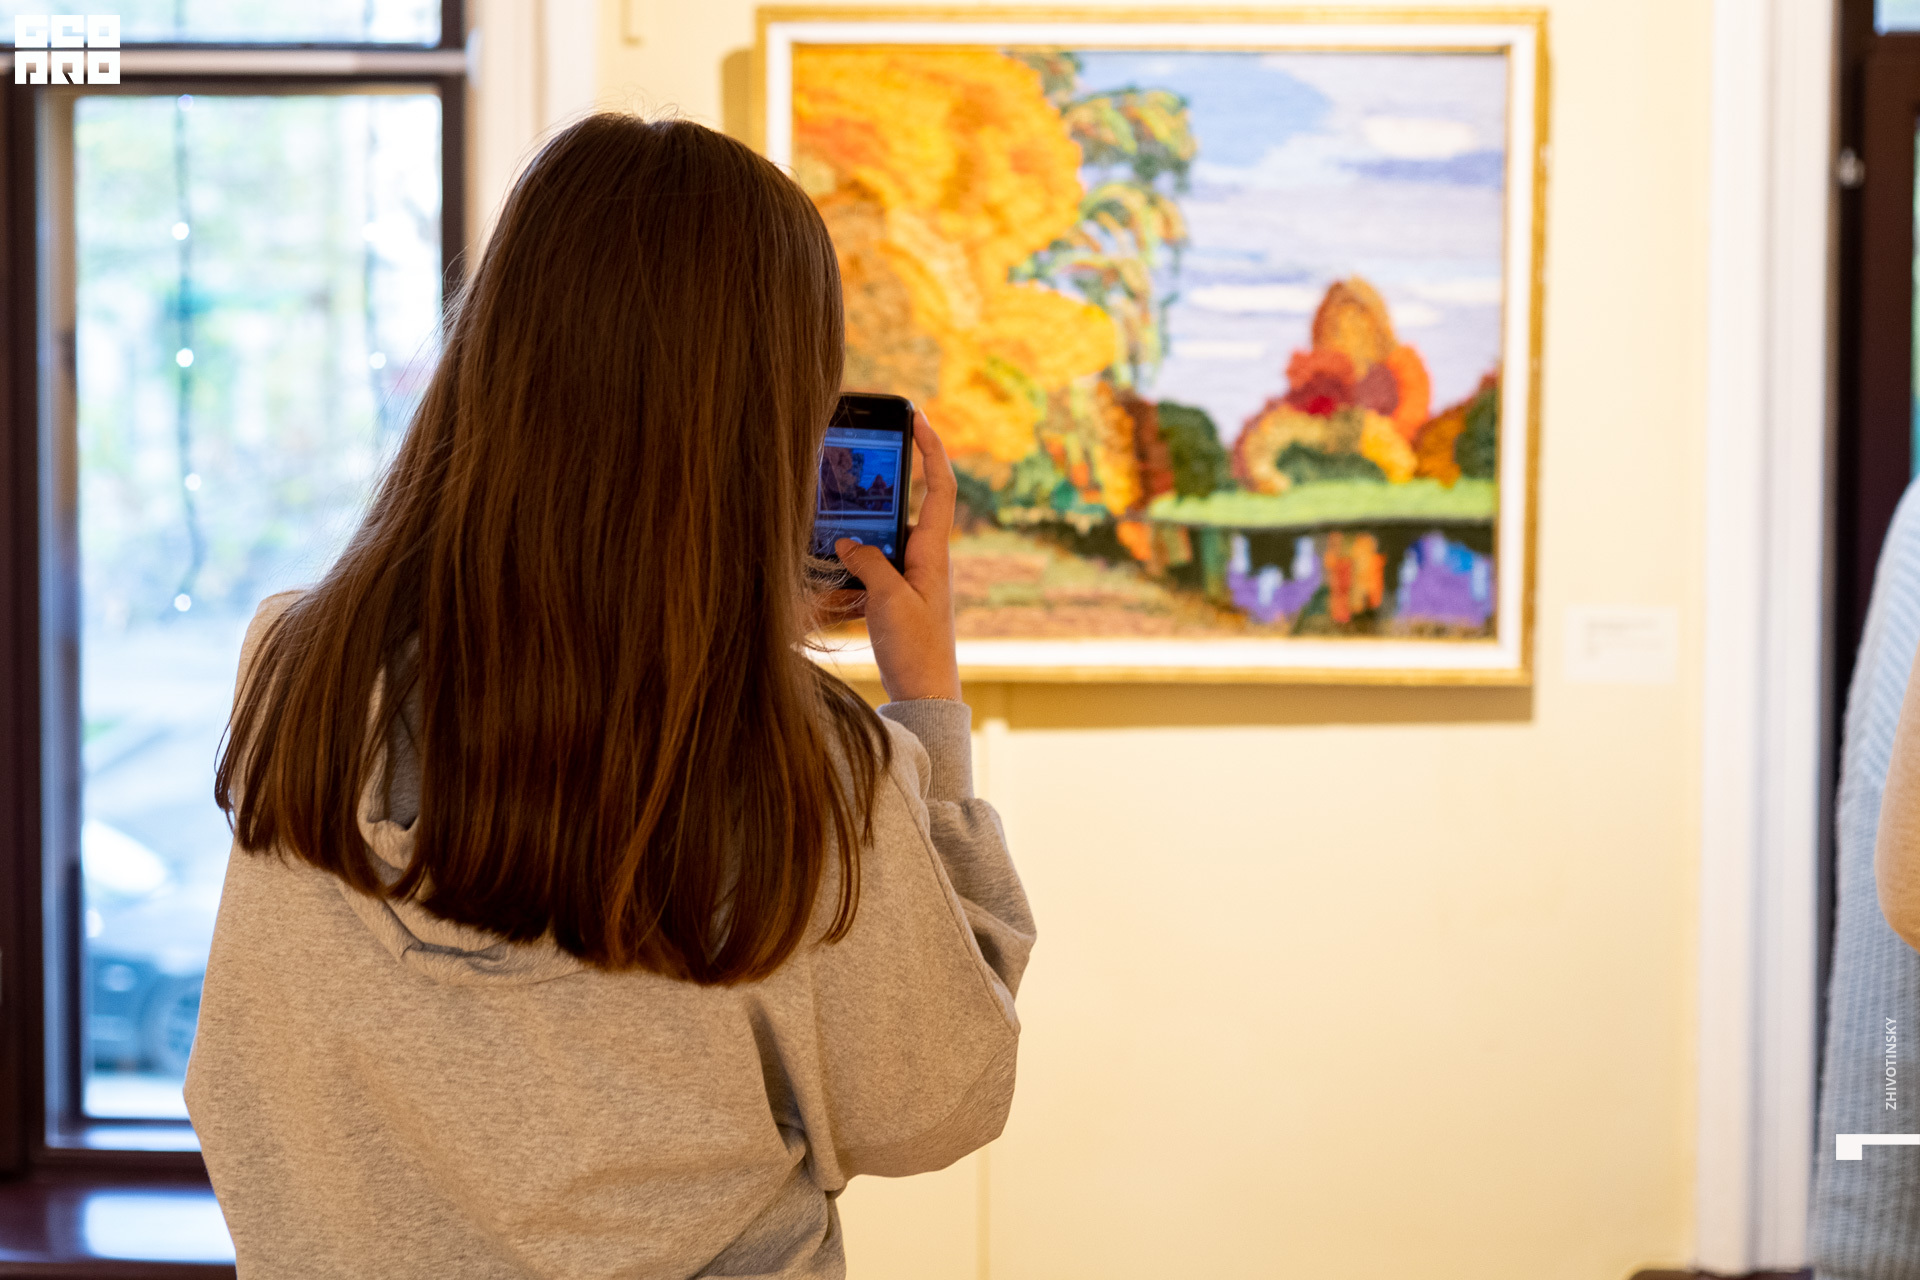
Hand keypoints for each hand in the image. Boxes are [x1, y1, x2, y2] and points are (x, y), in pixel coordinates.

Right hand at [834, 411, 962, 702]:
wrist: (926, 696)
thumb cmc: (917, 649)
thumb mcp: (889, 600)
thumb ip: (868, 563)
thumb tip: (848, 541)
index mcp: (933, 552)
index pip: (939, 486)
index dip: (931, 448)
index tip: (918, 417)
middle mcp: (925, 559)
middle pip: (899, 512)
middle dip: (871, 501)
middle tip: (846, 484)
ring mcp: (911, 579)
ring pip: (878, 544)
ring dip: (854, 544)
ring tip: (828, 547)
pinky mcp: (896, 599)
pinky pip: (870, 573)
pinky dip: (849, 575)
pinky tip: (829, 585)